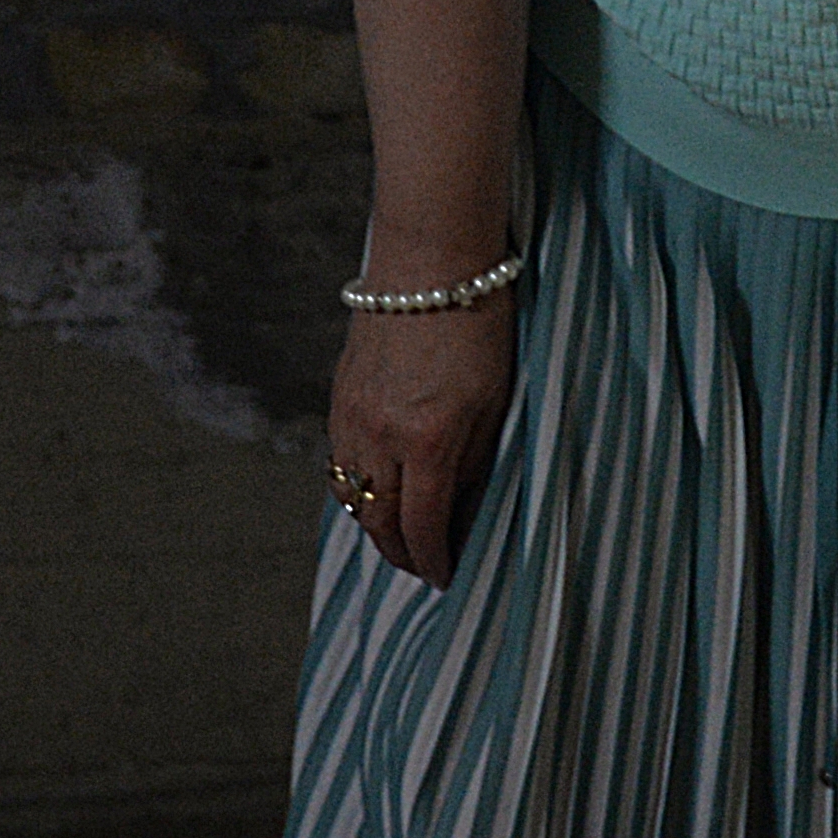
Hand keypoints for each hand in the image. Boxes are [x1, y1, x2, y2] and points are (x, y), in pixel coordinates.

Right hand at [325, 294, 517, 586]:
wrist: (431, 262)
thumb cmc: (481, 324)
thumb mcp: (499, 398)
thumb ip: (477, 457)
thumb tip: (462, 505)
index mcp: (428, 440)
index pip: (422, 526)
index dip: (432, 560)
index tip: (446, 576)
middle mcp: (380, 436)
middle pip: (378, 521)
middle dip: (400, 553)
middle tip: (422, 566)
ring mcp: (351, 417)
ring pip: (351, 497)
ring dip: (374, 524)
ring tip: (400, 536)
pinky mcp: (338, 397)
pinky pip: (339, 462)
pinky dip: (356, 487)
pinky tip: (378, 489)